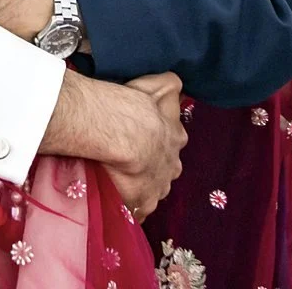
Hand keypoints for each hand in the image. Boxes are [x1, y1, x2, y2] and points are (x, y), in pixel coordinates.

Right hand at [40, 69, 186, 220]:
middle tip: (131, 158)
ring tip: (118, 177)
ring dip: (140, 185)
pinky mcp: (141, 205)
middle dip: (154, 165)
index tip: (143, 135)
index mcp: (175, 138)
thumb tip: (178, 83)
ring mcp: (158, 188)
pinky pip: (136, 209)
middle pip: (166, 168)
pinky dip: (127, 205)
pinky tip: (113, 195)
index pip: (172, 140)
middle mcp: (172, 166)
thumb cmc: (133, 107)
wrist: (119, 134)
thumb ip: (169, 84)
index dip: (158, 138)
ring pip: (152, 189)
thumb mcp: (155, 85)